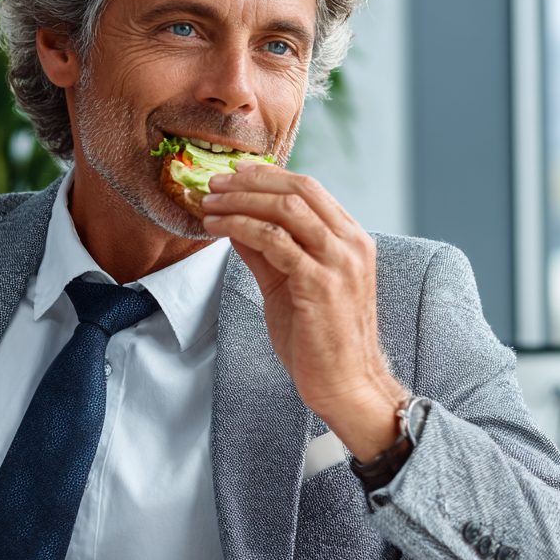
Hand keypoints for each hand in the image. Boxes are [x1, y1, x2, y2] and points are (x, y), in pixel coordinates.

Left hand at [202, 162, 405, 462]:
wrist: (346, 385)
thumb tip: (236, 223)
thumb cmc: (319, 340)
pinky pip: (275, 241)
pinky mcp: (320, 285)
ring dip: (240, 201)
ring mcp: (339, 263)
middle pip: (299, 189)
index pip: (308, 188)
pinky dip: (241, 228)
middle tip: (213, 183)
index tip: (232, 174)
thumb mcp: (289, 285)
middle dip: (250, 181)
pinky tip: (217, 229)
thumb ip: (267, 252)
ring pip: (286, 210)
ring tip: (208, 204)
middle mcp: (350, 244)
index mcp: (350, 239)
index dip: (267, 176)